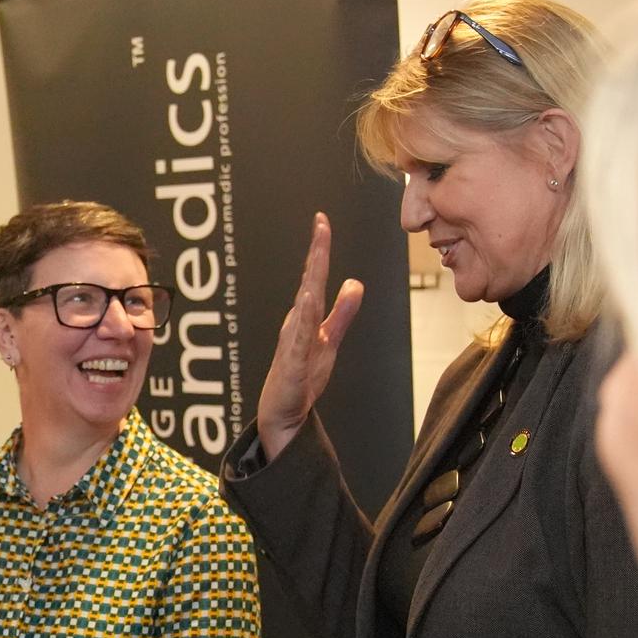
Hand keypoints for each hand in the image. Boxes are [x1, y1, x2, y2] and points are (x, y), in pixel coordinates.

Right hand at [255, 211, 364, 455]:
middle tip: (321, 224)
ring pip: (303, 307)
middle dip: (316, 254)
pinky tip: (307, 301)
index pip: (315, 278)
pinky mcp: (291, 364)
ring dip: (310, 280)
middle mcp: (296, 324)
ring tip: (318, 254)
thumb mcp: (328, 341)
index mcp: (305, 317)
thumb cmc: (301, 379)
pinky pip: (298, 339)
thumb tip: (354, 282)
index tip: (323, 222)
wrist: (283, 415)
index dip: (320, 250)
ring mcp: (293, 343)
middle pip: (309, 283)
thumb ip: (341, 313)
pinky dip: (302, 319)